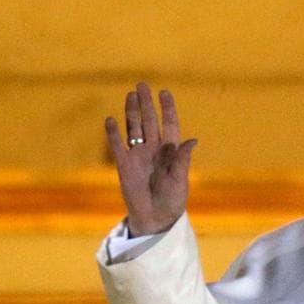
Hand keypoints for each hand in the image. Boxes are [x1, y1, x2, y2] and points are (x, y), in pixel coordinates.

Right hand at [105, 82, 197, 236]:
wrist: (155, 218)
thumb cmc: (172, 200)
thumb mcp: (180, 180)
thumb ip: (182, 160)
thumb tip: (192, 140)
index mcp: (171, 152)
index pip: (169, 125)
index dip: (167, 109)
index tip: (165, 92)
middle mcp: (154, 150)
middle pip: (149, 121)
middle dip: (146, 104)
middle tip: (142, 85)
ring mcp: (138, 156)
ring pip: (134, 128)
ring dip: (131, 112)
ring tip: (130, 95)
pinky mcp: (124, 165)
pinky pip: (118, 145)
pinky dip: (113, 133)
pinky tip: (111, 119)